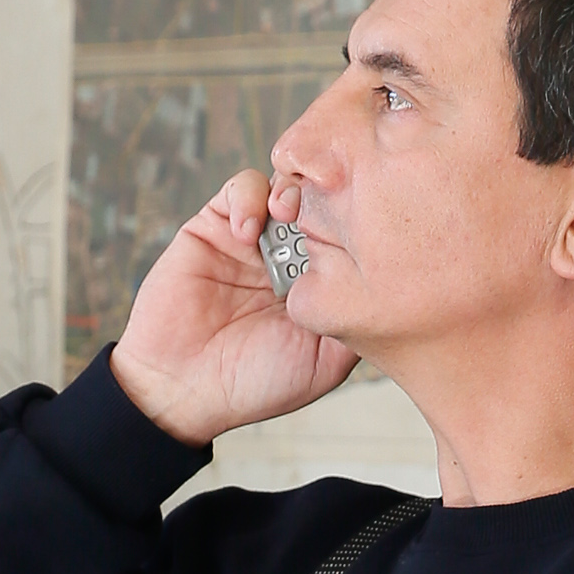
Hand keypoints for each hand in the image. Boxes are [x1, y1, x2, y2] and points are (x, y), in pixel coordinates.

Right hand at [109, 170, 360, 448]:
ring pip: (286, 184)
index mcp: (317, 282)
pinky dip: (251, 197)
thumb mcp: (325, 363)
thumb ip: (355, 322)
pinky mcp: (214, 226)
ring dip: (293, 190)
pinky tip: (249, 232)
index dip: (359, 220)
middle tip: (327, 211)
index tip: (363, 229)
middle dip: (330, 195)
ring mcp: (253, 239)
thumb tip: (390, 282)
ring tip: (288, 214)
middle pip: (322, 199)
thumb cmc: (254, 384)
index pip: (349, 232)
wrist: (183, 389)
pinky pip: (242, 188)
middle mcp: (288, 255)